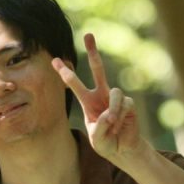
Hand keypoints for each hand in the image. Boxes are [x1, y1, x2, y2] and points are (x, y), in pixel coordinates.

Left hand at [53, 33, 144, 165]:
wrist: (123, 149)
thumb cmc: (106, 142)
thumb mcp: (96, 138)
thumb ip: (99, 126)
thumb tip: (109, 113)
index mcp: (88, 101)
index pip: (74, 84)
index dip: (65, 72)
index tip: (55, 60)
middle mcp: (101, 95)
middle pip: (97, 69)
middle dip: (93, 52)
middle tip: (88, 34)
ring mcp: (115, 98)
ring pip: (115, 93)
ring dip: (113, 110)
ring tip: (112, 125)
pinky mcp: (128, 103)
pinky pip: (124, 105)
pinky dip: (120, 118)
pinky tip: (120, 127)